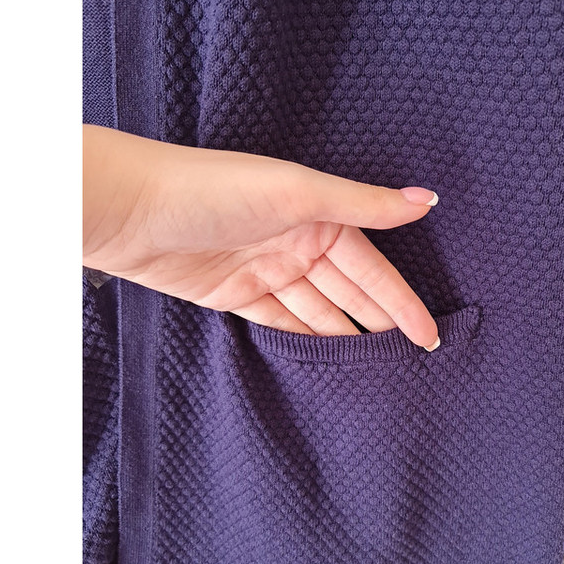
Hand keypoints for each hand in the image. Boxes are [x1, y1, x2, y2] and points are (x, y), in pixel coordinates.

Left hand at [83, 124, 440, 350]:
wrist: (135, 210)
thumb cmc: (217, 191)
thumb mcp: (299, 192)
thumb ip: (363, 204)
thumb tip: (427, 200)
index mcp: (319, 218)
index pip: (372, 269)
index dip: (402, 301)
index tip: (428, 334)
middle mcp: (298, 245)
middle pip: (350, 294)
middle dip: (381, 324)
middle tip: (410, 363)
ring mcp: (268, 272)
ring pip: (319, 312)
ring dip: (345, 337)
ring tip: (374, 372)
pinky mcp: (238, 295)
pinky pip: (282, 322)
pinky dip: (304, 339)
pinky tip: (326, 359)